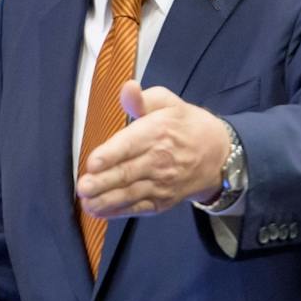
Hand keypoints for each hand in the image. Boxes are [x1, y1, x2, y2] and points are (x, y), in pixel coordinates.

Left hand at [76, 81, 229, 217]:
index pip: (131, 144)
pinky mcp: (162, 201)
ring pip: (131, 193)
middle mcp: (159, 160)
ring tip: (87, 203)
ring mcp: (161, 183)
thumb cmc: (185, 125)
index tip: (93, 163)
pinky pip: (139, 208)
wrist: (218, 155)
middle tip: (83, 186)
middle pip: (128, 172)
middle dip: (103, 182)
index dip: (111, 154)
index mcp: (158, 132)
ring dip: (107, 200)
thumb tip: (128, 88)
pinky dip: (119, 212)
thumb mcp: (169, 103)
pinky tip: (100, 212)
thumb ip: (144, 99)